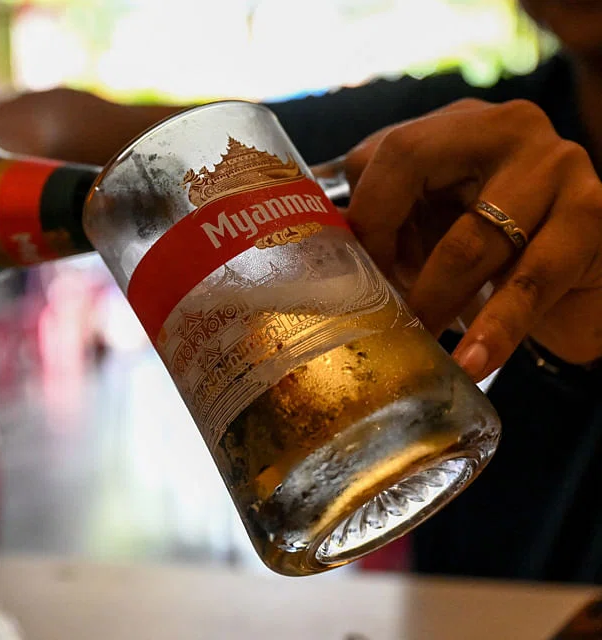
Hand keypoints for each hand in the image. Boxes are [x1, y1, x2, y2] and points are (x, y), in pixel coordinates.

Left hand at [343, 98, 601, 380]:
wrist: (582, 286)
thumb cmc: (494, 252)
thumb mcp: (433, 227)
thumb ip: (388, 225)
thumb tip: (327, 250)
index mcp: (459, 125)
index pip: (395, 149)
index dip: (367, 212)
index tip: (355, 271)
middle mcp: (510, 129)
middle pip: (421, 169)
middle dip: (388, 247)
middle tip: (377, 310)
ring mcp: (559, 167)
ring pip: (474, 238)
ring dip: (435, 299)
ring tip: (418, 341)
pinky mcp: (592, 219)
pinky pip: (532, 282)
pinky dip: (496, 330)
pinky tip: (473, 362)